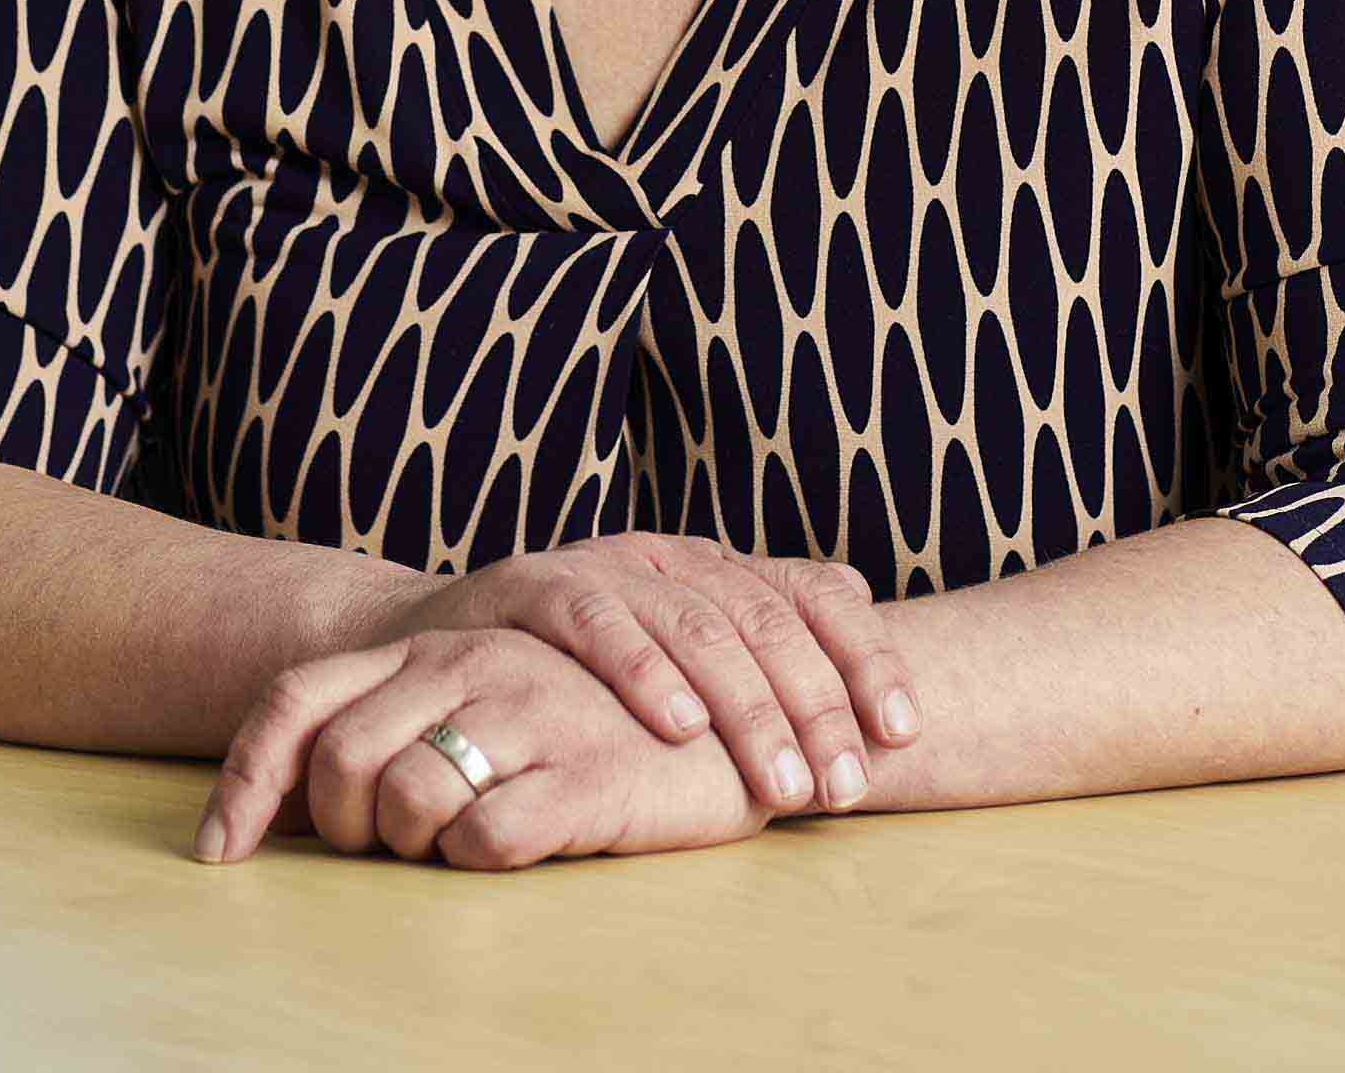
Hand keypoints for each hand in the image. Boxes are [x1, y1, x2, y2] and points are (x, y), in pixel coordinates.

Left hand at [193, 626, 786, 869]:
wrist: (745, 714)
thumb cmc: (605, 719)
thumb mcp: (500, 693)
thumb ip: (414, 718)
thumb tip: (316, 799)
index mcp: (438, 644)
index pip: (295, 700)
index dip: (243, 782)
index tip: (219, 857)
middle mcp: (471, 665)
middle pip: (341, 765)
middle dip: (346, 831)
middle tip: (393, 852)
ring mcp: (530, 714)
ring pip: (405, 801)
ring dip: (413, 850)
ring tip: (462, 845)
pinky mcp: (587, 775)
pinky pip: (485, 838)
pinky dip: (479, 858)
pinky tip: (516, 849)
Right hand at [349, 530, 918, 819]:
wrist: (439, 643)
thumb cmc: (575, 667)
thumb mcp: (676, 644)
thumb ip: (758, 627)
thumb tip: (861, 598)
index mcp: (716, 566)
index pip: (816, 595)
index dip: (866, 657)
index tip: (905, 731)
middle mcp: (669, 556)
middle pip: (766, 622)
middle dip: (817, 708)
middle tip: (848, 787)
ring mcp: (601, 564)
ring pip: (695, 627)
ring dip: (748, 709)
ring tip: (784, 783)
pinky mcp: (531, 584)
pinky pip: (596, 623)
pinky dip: (642, 672)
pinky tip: (679, 727)